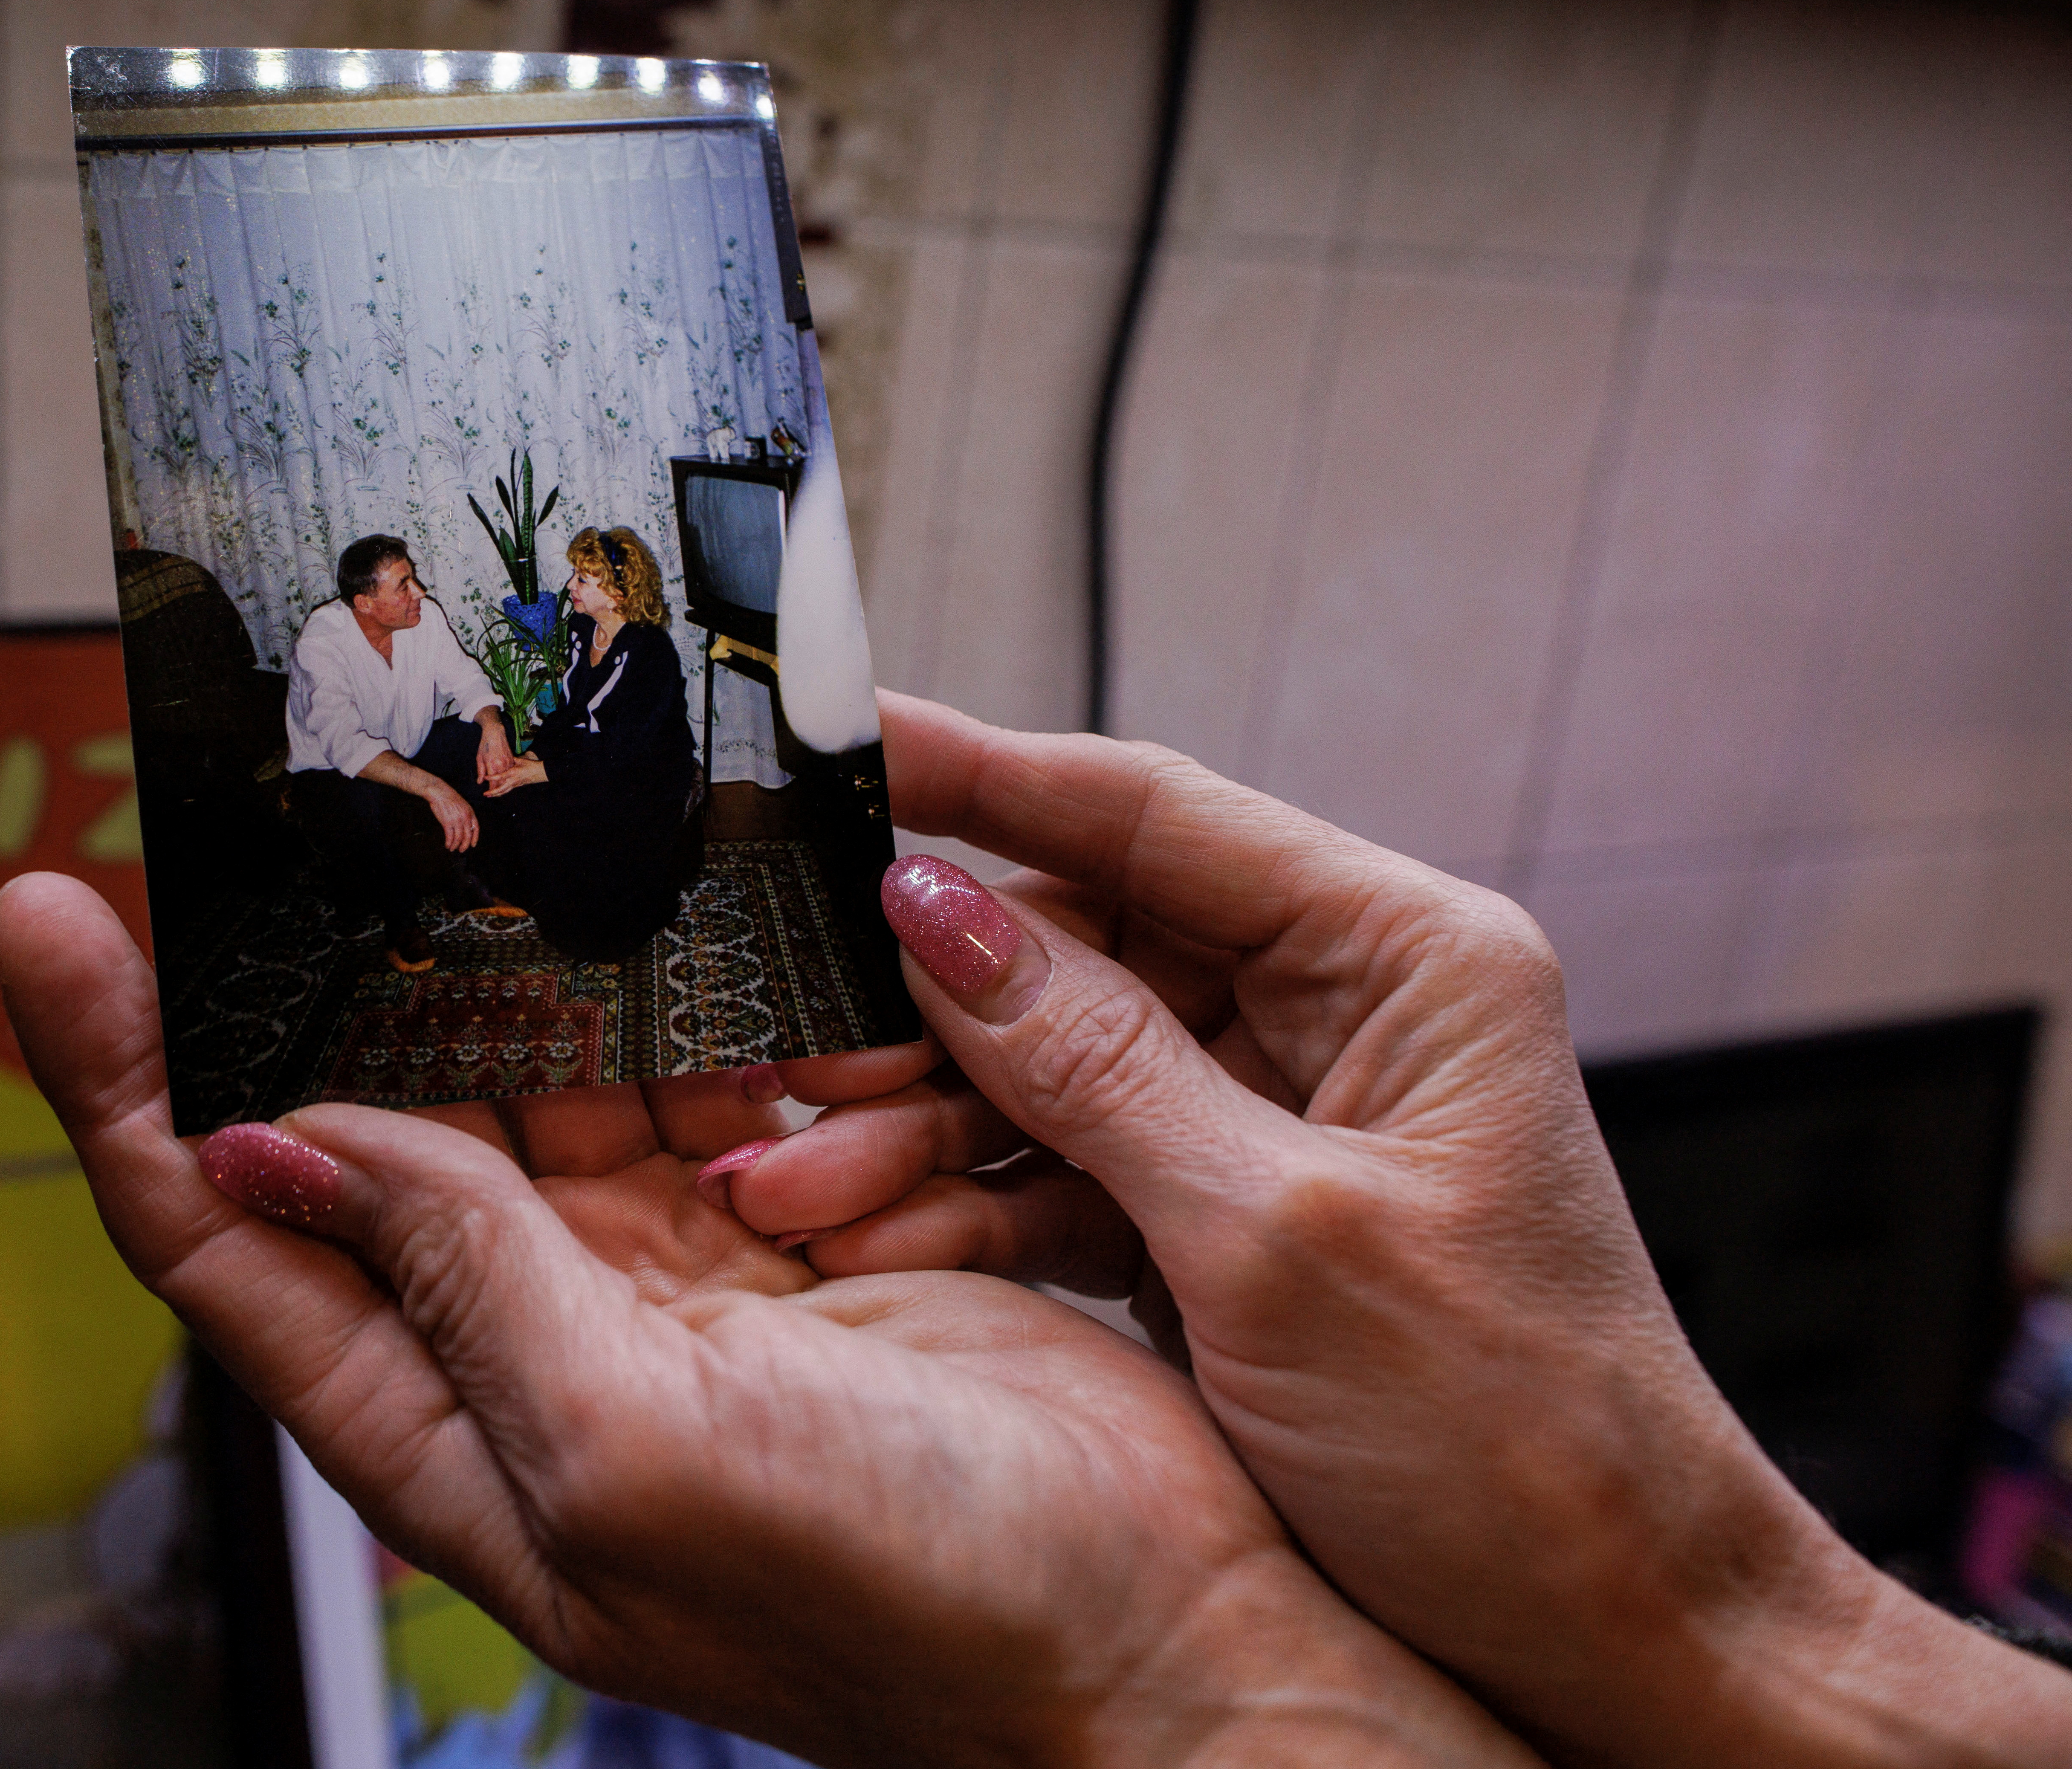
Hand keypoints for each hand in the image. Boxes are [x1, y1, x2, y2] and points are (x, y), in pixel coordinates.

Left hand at [0, 873, 1534, 1768]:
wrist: (1162, 1642)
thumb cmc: (917, 1612)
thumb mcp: (639, 1462)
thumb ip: (463, 1291)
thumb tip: (280, 1156)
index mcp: (455, 1438)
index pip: (221, 1241)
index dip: (118, 1089)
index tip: (53, 926)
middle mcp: (529, 1354)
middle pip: (344, 1138)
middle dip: (278, 991)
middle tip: (234, 820)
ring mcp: (652, 1285)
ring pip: (512, 1083)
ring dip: (464, 963)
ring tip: (417, 818)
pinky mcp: (775, 1227)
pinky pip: (668, 1080)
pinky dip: (636, 994)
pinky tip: (613, 897)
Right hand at [423, 778, 478, 852]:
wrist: (439, 792)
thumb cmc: (449, 797)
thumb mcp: (463, 805)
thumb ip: (465, 815)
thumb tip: (464, 827)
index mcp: (470, 813)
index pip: (476, 828)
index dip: (475, 838)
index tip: (472, 845)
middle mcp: (465, 818)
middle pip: (468, 836)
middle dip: (465, 845)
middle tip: (461, 850)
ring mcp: (457, 821)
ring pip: (459, 838)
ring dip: (455, 845)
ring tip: (452, 848)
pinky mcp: (447, 823)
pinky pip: (450, 837)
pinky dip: (449, 843)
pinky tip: (447, 845)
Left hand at [475, 712, 515, 789]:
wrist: (495, 733)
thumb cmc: (485, 745)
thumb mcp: (479, 758)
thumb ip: (480, 771)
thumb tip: (480, 782)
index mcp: (492, 766)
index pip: (493, 783)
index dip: (490, 790)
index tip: (487, 794)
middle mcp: (501, 766)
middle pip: (501, 783)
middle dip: (497, 790)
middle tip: (491, 795)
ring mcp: (508, 763)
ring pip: (507, 778)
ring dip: (503, 784)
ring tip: (498, 791)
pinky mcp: (512, 760)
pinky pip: (510, 771)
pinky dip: (507, 776)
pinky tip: (504, 780)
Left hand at [482, 753, 549, 796]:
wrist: (541, 772)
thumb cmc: (531, 765)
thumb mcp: (521, 760)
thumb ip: (512, 759)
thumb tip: (504, 758)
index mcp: (513, 773)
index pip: (500, 776)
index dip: (492, 778)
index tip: (485, 778)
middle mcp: (513, 780)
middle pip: (501, 788)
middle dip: (493, 792)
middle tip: (485, 794)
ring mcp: (515, 784)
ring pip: (504, 791)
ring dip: (496, 794)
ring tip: (489, 796)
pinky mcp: (517, 785)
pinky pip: (508, 790)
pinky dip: (502, 792)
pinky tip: (497, 793)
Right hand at [716, 694, 2071, 1767]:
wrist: (1606, 1640)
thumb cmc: (1518, 1442)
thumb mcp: (1277, 1238)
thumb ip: (1094, 1064)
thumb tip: (935, 908)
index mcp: (1404, 960)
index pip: (1151, 814)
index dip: (979, 772)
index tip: (837, 742)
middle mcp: (1338, 1010)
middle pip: (1077, 943)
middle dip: (919, 1008)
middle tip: (776, 1042)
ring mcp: (1272, 1114)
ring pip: (1047, 1066)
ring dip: (919, 1128)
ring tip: (792, 1184)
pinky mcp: (1224, 1213)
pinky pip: (1063, 1169)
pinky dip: (970, 1208)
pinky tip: (867, 1238)